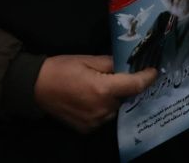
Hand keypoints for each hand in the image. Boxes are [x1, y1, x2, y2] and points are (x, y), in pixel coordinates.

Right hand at [33, 54, 156, 133]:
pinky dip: (100, 108)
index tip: (154, 71)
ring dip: (111, 99)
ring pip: (113, 109)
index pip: (134, 85)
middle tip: (111, 77)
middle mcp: (103, 109)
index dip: (147, 78)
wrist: (34, 87)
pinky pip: (102, 117)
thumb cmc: (60, 69)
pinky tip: (87, 100)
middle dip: (121, 87)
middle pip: (123, 98)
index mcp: (104, 89)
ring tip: (95, 89)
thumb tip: (125, 65)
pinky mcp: (87, 128)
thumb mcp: (85, 59)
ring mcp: (95, 121)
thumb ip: (109, 63)